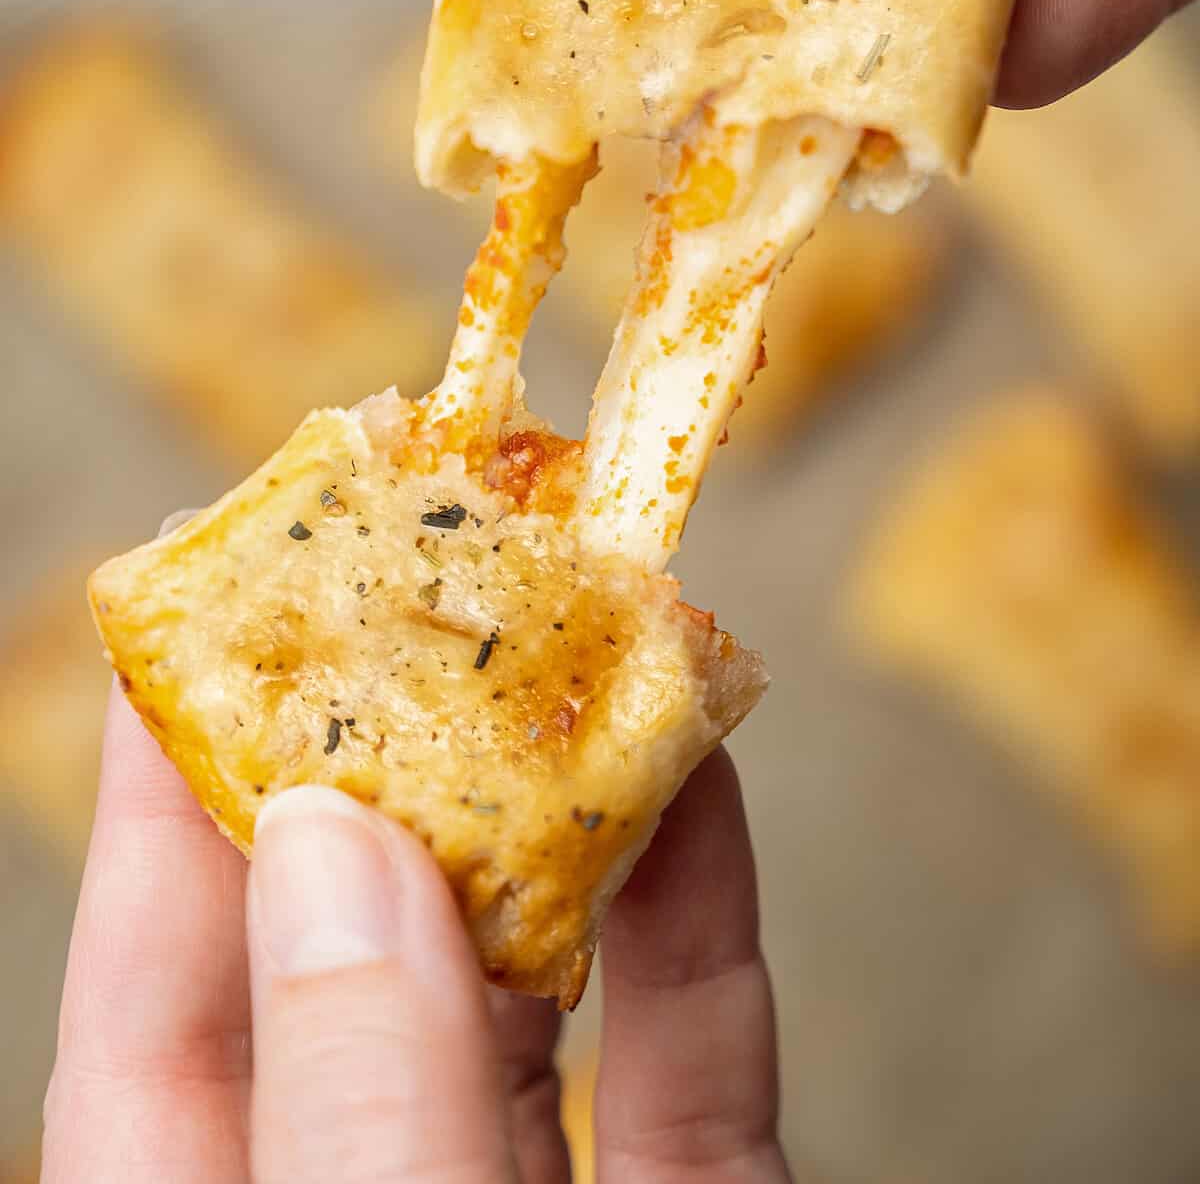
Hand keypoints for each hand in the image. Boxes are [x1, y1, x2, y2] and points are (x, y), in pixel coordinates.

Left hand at [43, 683, 786, 1181]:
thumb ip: (355, 1095)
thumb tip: (332, 839)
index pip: (154, 1016)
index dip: (171, 807)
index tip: (213, 625)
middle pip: (355, 967)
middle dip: (394, 769)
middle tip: (421, 586)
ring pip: (530, 995)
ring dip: (564, 815)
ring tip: (574, 639)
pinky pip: (693, 1063)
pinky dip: (703, 920)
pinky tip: (703, 783)